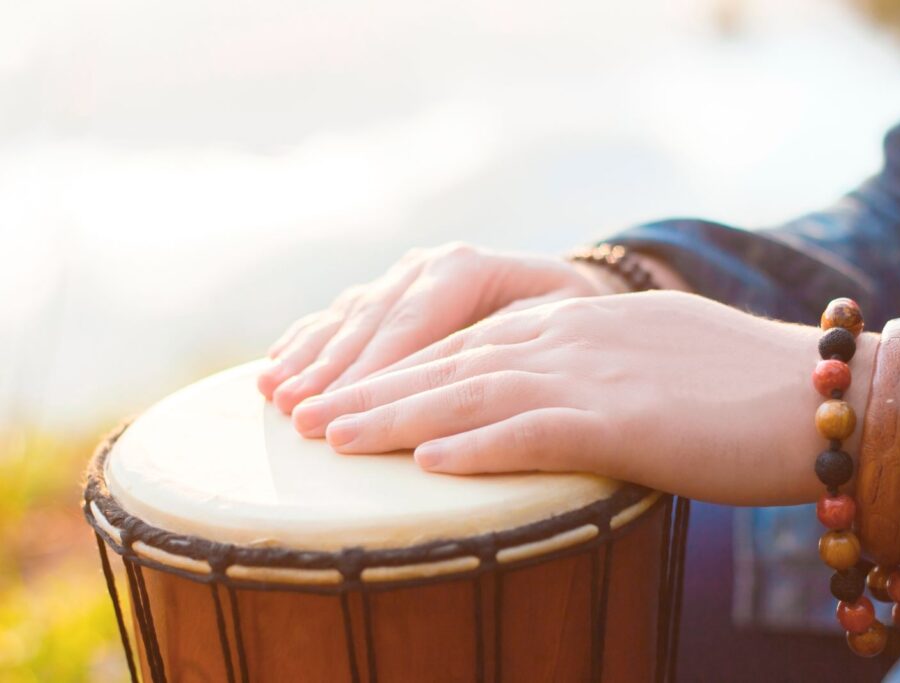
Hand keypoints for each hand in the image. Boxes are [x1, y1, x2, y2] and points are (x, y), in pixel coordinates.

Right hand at [258, 242, 628, 412]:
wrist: (566, 292)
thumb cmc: (569, 320)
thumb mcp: (559, 325)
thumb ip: (505, 344)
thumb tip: (456, 388)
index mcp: (465, 267)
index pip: (410, 323)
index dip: (372, 370)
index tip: (340, 411)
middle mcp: (426, 265)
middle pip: (370, 322)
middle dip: (331, 371)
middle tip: (295, 414)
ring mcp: (402, 276)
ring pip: (348, 317)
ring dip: (309, 356)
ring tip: (273, 394)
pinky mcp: (388, 292)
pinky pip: (338, 315)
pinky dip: (306, 340)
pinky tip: (273, 364)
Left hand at [290, 291, 844, 502]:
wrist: (827, 396)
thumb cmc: (744, 395)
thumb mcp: (652, 367)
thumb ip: (591, 382)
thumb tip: (546, 414)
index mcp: (580, 321)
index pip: (468, 340)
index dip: (398, 366)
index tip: (341, 390)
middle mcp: (576, 334)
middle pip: (451, 360)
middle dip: (371, 388)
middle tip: (302, 414)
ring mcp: (598, 371)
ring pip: (473, 389)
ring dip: (396, 415)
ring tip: (331, 437)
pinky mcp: (627, 419)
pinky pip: (535, 429)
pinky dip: (475, 444)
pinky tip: (426, 462)